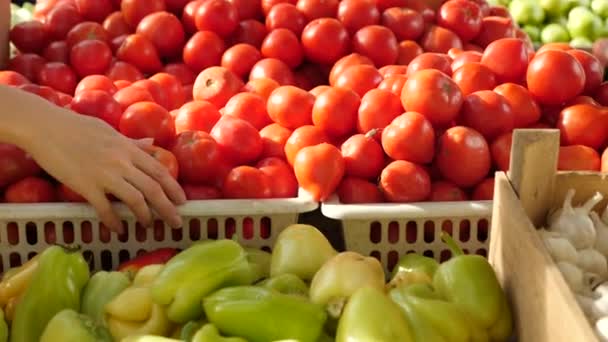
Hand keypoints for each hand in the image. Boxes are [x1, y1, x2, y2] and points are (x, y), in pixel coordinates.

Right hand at [23, 107, 185, 232]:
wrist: (46, 127)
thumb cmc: (77, 127)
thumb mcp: (110, 131)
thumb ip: (132, 142)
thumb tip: (151, 143)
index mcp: (129, 148)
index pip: (160, 171)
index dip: (174, 188)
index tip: (183, 201)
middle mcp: (122, 161)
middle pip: (154, 188)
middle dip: (168, 208)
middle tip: (176, 222)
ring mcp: (105, 174)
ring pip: (136, 200)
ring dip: (145, 216)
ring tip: (149, 226)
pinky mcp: (86, 185)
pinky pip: (105, 208)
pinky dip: (114, 221)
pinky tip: (118, 229)